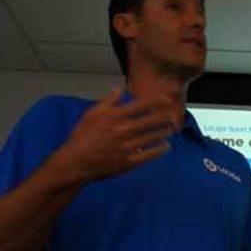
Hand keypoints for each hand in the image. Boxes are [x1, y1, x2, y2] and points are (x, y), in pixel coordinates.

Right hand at [56, 87, 175, 183]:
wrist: (77, 161)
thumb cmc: (82, 136)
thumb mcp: (92, 114)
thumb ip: (108, 101)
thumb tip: (120, 88)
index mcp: (116, 116)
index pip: (141, 105)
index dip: (157, 101)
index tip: (168, 98)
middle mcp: (125, 130)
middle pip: (151, 121)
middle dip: (164, 117)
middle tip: (173, 115)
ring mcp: (128, 146)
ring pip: (152, 137)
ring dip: (164, 132)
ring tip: (171, 129)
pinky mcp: (130, 161)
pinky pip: (149, 155)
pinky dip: (159, 150)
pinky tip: (166, 147)